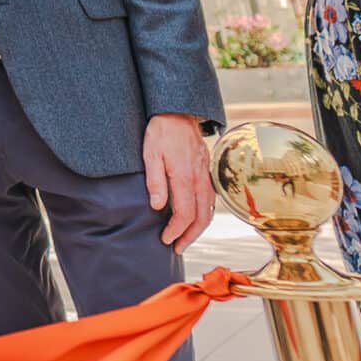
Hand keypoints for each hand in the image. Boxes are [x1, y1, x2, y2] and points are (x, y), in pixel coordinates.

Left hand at [144, 113, 213, 252]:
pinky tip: (195, 217)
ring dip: (199, 227)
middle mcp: (200, 178)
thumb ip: (155, 181)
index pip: (185, 214)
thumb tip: (157, 206)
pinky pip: (210, 198)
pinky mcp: (207, 170)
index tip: (165, 239)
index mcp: (185, 177)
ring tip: (186, 238)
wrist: (178, 111)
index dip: (176, 230)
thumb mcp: (150, 154)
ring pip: (209, 209)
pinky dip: (205, 213)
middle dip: (190, 236)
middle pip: (202, 217)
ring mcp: (206, 174)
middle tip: (178, 249)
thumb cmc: (161, 131)